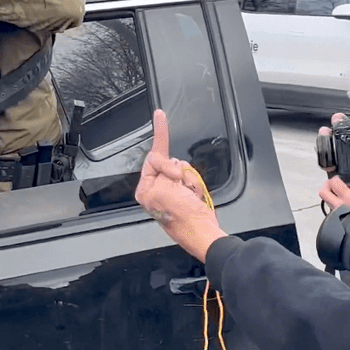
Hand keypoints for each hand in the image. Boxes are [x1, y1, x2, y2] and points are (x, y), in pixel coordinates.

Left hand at [135, 109, 227, 260]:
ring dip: (191, 180)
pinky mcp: (187, 194)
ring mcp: (173, 192)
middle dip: (181, 172)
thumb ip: (161, 167)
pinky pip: (194, 178)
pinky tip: (196, 198)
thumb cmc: (183, 218)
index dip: (163, 147)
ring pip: (185, 169)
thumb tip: (164, 160)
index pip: (153, 157)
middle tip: (183, 189)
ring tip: (191, 196)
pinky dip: (197, 186)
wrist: (204, 233)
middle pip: (171, 161)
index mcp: (146, 189)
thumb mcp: (164, 188)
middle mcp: (157, 189)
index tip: (160, 116)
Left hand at [318, 166, 349, 211]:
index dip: (335, 177)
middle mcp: (337, 205)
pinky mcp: (336, 221)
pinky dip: (334, 205)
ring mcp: (335, 214)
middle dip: (326, 185)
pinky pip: (331, 210)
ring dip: (330, 196)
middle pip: (323, 192)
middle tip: (333, 184)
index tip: (340, 178)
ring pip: (326, 201)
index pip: (333, 182)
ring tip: (338, 194)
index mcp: (346, 197)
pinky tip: (343, 205)